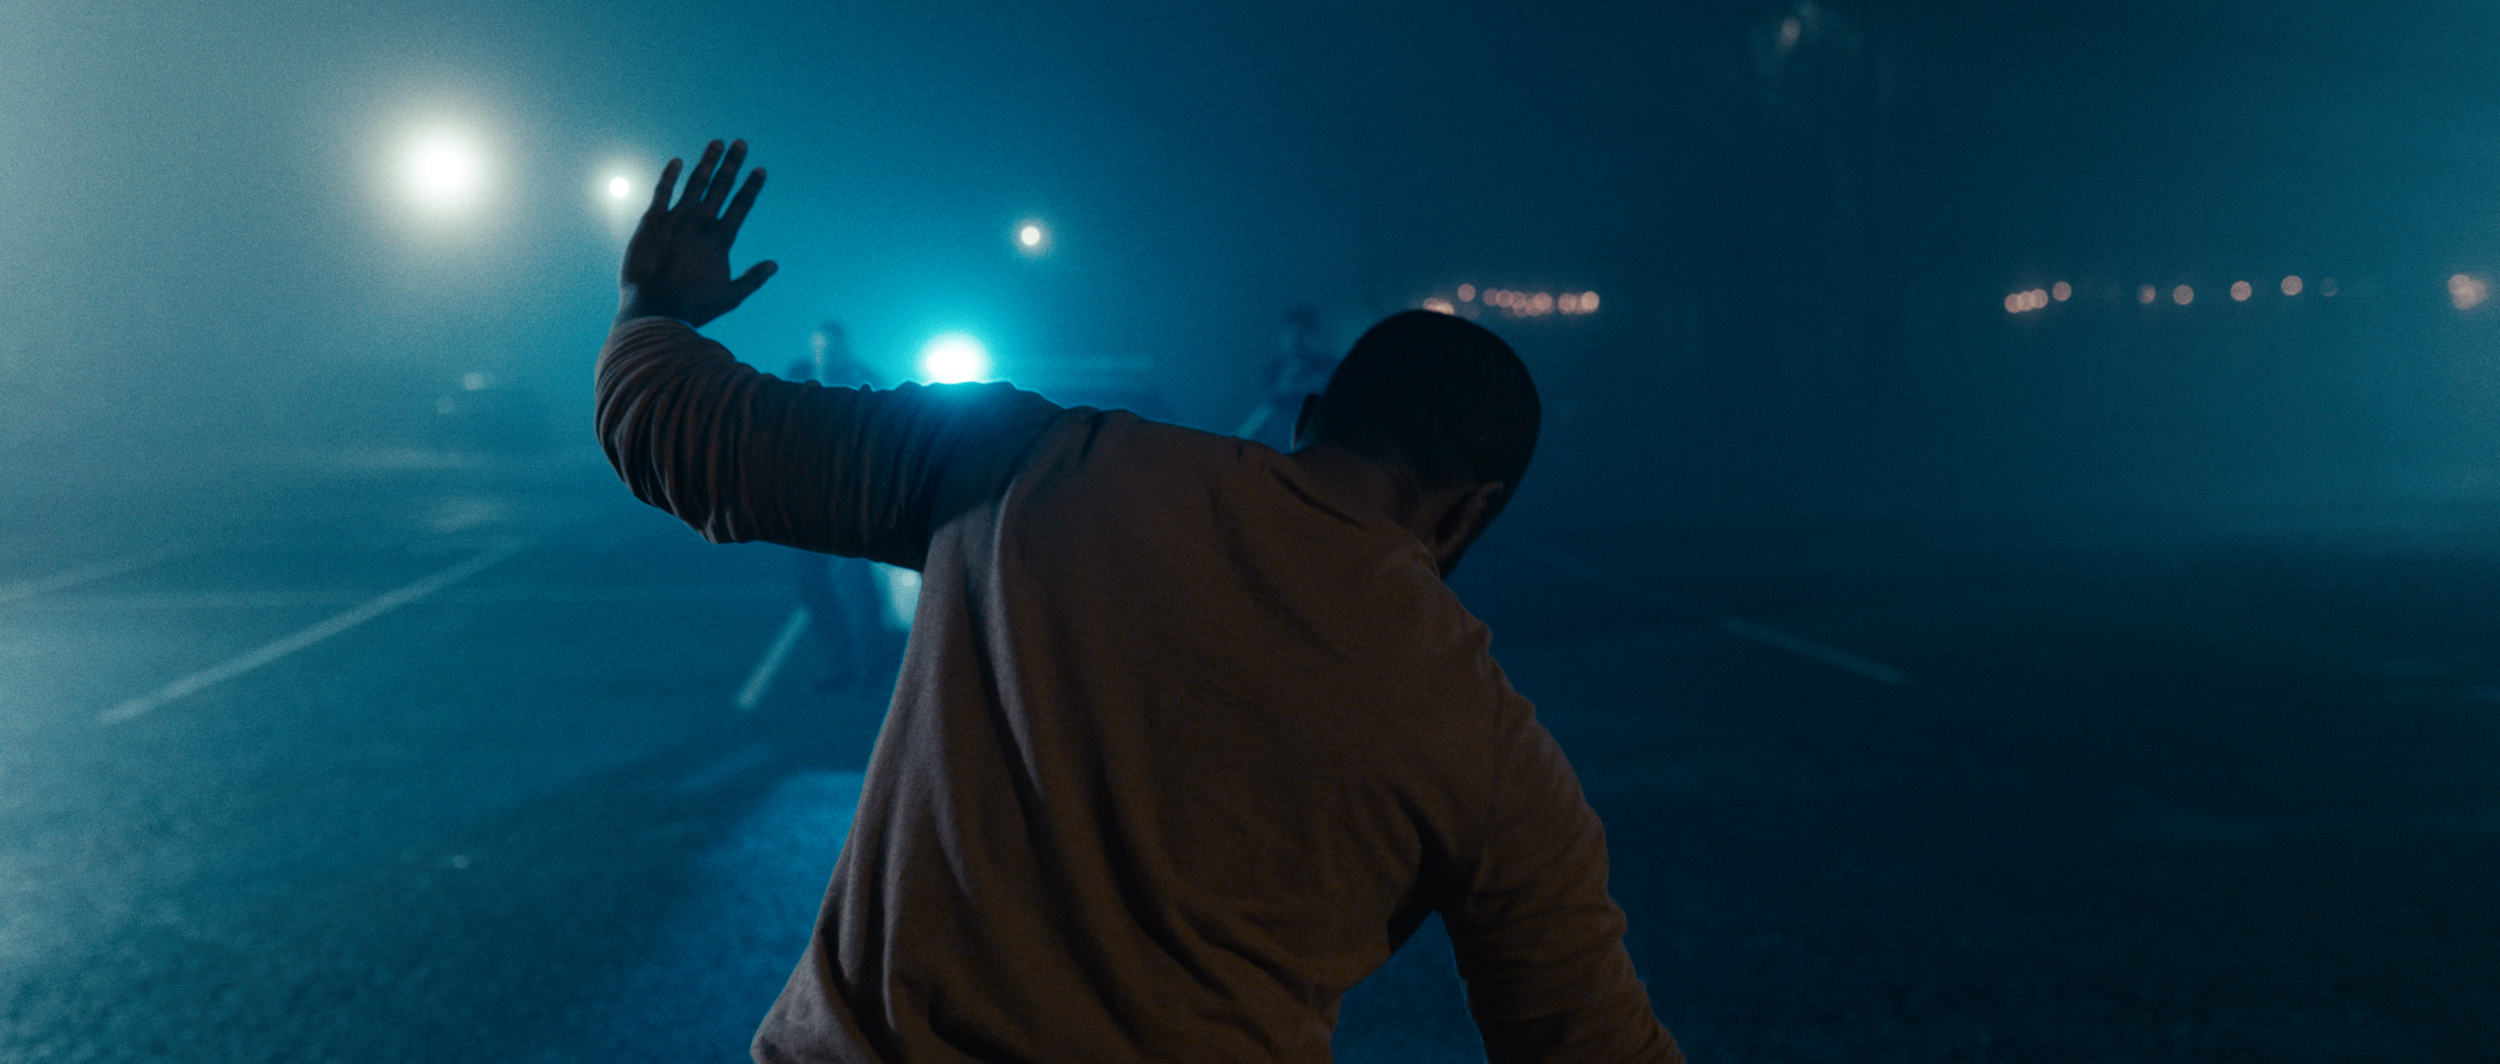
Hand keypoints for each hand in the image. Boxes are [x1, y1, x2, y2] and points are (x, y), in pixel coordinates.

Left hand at [617, 139, 777, 327]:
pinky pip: (662, 192)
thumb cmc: (693, 306)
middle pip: (721, 186)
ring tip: (716, 143)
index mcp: (721, 240)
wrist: (655, 308)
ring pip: (694, 183)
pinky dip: (669, 175)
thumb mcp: (730, 297)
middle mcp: (700, 223)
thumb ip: (753, 278)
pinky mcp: (651, 222)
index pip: (741, 205)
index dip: (752, 186)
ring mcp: (675, 219)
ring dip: (707, 162)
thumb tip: (774, 265)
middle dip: (733, 163)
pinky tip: (677, 161)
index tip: (760, 169)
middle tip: (741, 143)